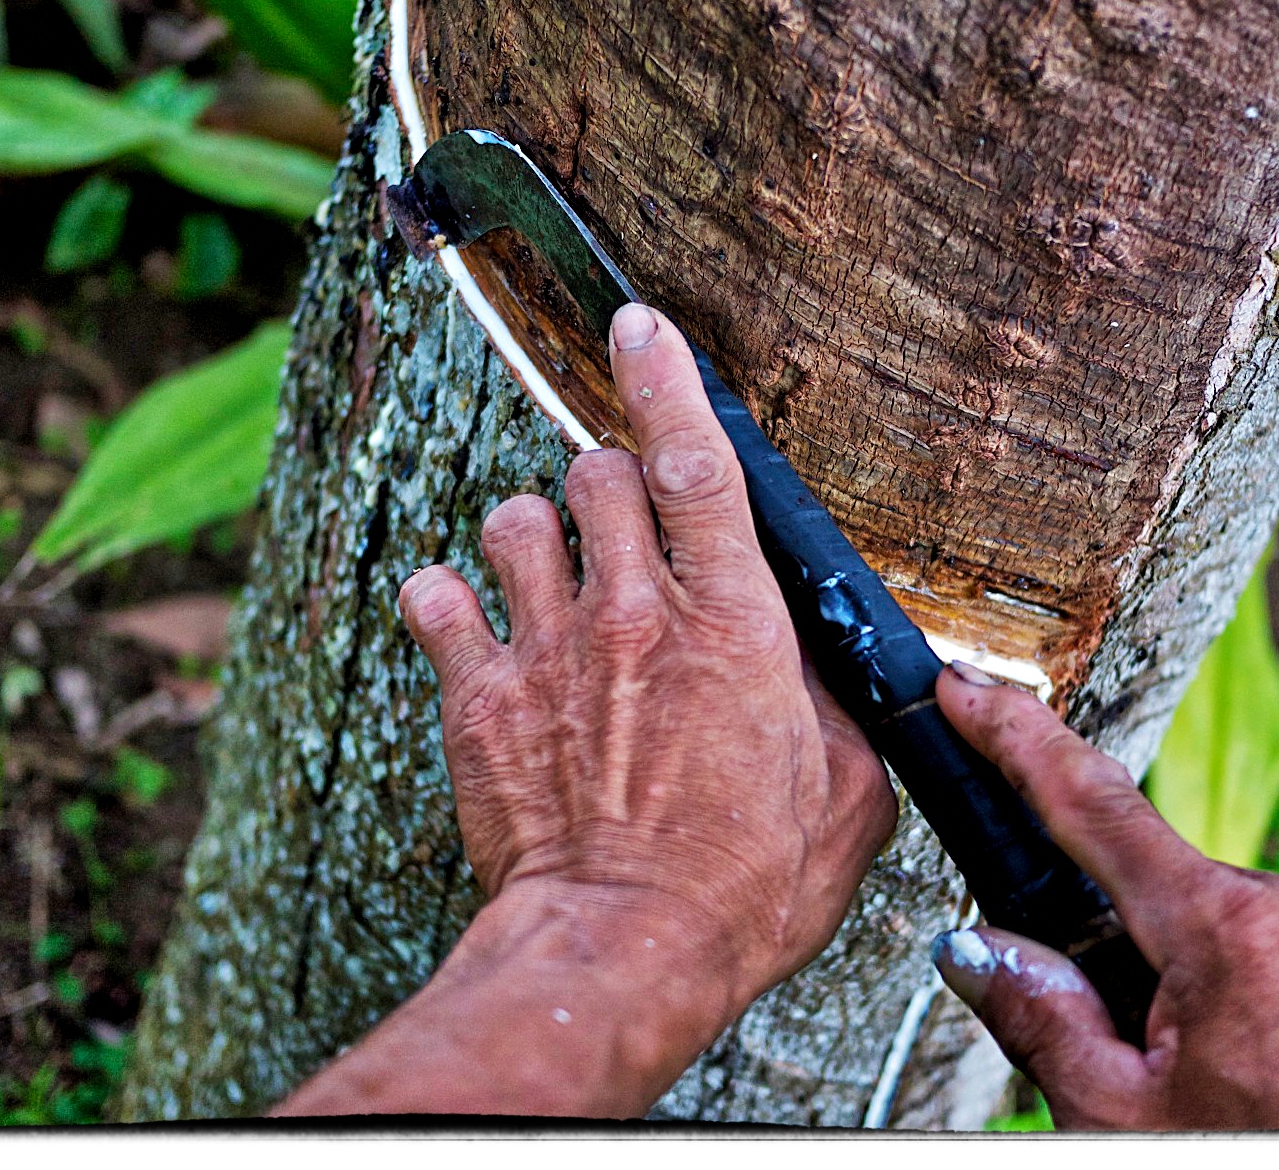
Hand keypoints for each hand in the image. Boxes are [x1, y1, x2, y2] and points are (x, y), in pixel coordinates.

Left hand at [391, 302, 895, 1105]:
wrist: (621, 953)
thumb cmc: (740, 887)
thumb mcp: (844, 796)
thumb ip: (835, 707)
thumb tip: (824, 668)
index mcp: (731, 623)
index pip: (696, 464)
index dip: (668, 380)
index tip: (641, 325)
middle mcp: (634, 613)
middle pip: (596, 473)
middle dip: (607, 480)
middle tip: (621, 527)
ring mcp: (548, 648)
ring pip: (515, 518)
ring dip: (533, 532)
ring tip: (548, 574)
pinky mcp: (480, 696)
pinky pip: (435, 600)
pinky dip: (446, 600)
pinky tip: (463, 619)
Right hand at [930, 664, 1278, 1130]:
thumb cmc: (1278, 1169)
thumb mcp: (1123, 1122)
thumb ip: (1041, 1022)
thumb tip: (977, 953)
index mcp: (1223, 930)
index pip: (1089, 804)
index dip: (1014, 738)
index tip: (967, 691)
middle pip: (1141, 884)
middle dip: (1098, 947)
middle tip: (1102, 1048)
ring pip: (1194, 926)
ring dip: (1162, 985)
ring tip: (1180, 1090)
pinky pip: (1249, 952)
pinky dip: (1214, 1000)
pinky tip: (1225, 1079)